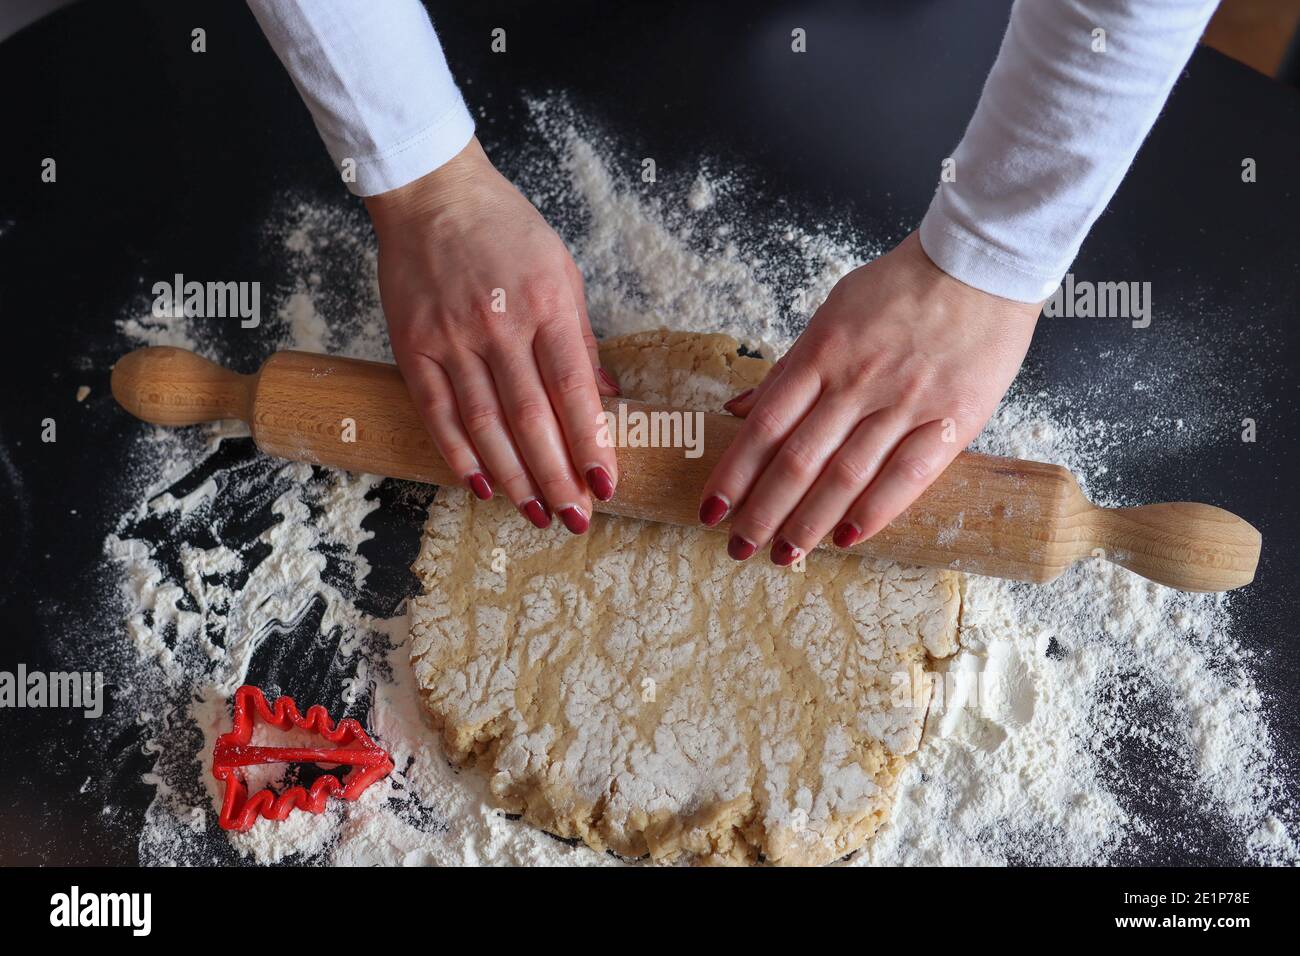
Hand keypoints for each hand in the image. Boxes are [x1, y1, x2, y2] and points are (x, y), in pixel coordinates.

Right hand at [366, 138, 619, 533]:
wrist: (433, 194)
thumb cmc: (507, 231)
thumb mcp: (562, 272)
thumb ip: (582, 340)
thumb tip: (607, 398)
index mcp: (546, 303)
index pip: (573, 388)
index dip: (590, 442)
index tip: (606, 485)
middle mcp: (499, 323)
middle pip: (531, 417)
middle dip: (556, 476)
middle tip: (575, 517)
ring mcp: (451, 337)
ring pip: (485, 424)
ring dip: (513, 476)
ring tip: (535, 514)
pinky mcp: (413, 345)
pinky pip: (438, 412)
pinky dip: (459, 455)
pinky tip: (482, 486)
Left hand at [698, 231, 1039, 562]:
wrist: (980, 266)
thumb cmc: (901, 289)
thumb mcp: (832, 313)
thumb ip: (789, 369)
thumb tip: (737, 408)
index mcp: (821, 353)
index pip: (765, 426)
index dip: (734, 474)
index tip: (711, 510)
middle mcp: (857, 382)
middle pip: (798, 459)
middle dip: (763, 511)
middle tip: (739, 547)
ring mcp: (905, 402)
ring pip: (846, 475)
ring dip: (810, 522)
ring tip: (786, 556)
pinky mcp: (951, 419)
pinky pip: (908, 475)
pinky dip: (875, 511)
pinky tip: (848, 538)